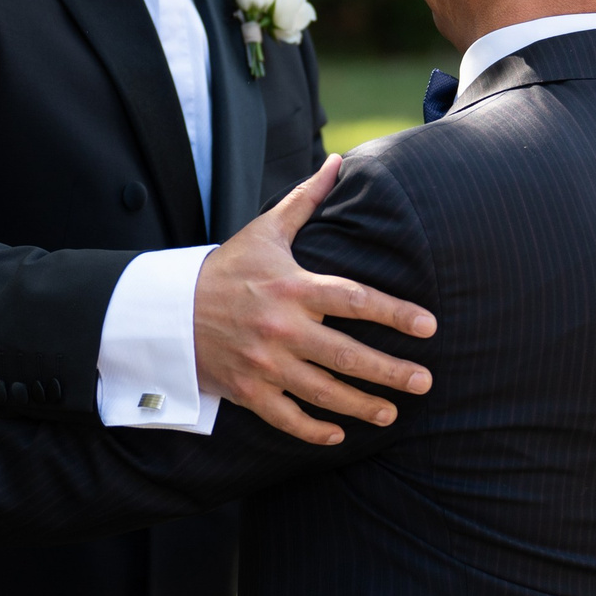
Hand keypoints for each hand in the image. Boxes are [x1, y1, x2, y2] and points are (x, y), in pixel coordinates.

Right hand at [193, 155, 437, 445]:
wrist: (167, 310)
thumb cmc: (226, 269)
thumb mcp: (265, 231)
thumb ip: (306, 200)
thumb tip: (338, 162)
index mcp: (293, 287)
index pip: (355, 299)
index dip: (395, 313)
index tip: (429, 327)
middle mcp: (282, 328)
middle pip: (346, 354)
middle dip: (389, 371)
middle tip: (425, 381)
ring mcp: (264, 363)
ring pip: (322, 391)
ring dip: (362, 405)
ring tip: (393, 412)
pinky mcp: (247, 390)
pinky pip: (285, 416)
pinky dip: (312, 429)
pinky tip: (339, 433)